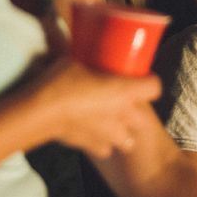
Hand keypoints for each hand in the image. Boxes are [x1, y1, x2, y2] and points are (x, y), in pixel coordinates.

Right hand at [29, 59, 161, 158]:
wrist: (42, 113)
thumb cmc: (61, 83)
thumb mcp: (74, 61)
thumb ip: (85, 59)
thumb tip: (81, 48)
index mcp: (124, 90)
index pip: (154, 87)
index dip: (148, 82)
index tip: (139, 78)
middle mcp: (123, 114)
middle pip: (143, 117)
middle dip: (134, 111)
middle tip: (118, 100)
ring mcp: (111, 134)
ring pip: (128, 139)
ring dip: (120, 130)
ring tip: (105, 121)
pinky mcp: (96, 146)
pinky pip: (105, 147)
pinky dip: (100, 142)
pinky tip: (89, 132)